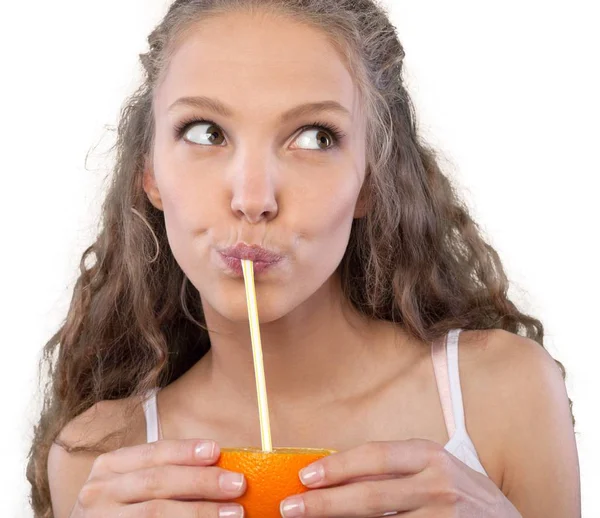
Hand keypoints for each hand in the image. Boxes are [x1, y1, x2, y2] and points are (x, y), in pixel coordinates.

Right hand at [69, 439, 246, 516]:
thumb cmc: (120, 509)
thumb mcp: (130, 484)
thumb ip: (164, 473)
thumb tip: (218, 466)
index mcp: (110, 466)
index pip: (153, 453)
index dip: (185, 451)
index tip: (216, 451)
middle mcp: (99, 491)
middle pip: (158, 481)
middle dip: (202, 481)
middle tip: (237, 483)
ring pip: (156, 512)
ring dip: (200, 512)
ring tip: (234, 512)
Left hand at [279, 439, 521, 517]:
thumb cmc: (464, 495)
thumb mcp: (435, 470)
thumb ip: (396, 472)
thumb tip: (339, 476)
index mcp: (430, 456)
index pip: (374, 457)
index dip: (337, 467)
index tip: (305, 477)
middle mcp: (438, 484)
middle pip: (371, 496)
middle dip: (325, 504)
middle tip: (291, 507)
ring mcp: (444, 517)